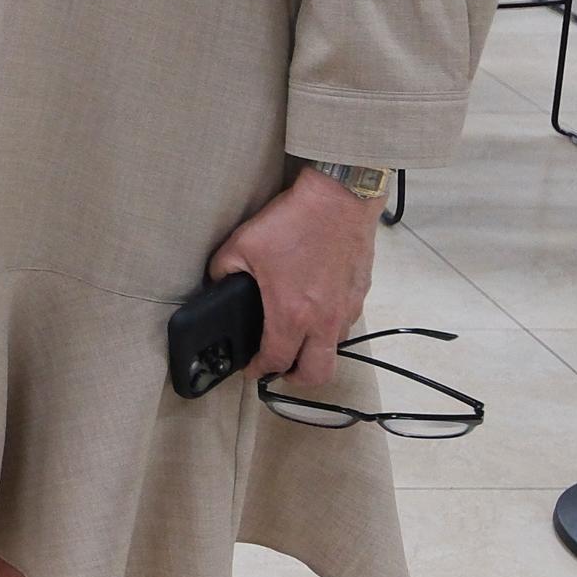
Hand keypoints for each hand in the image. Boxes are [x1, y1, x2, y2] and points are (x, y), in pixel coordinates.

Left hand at [206, 169, 376, 384]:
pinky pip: (345, 324)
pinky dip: (329, 327)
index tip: (251, 368)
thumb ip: (223, 271)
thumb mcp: (242, 244)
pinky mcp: (360, 293)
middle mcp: (323, 320)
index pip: (276, 361)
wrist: (340, 197)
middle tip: (278, 365)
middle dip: (294, 378)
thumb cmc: (294, 220)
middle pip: (315, 375)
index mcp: (291, 314)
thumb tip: (217, 285)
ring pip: (334, 350)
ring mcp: (346, 308)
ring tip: (296, 337)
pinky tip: (315, 308)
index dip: (258, 370)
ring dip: (314, 351)